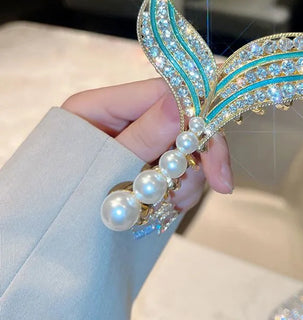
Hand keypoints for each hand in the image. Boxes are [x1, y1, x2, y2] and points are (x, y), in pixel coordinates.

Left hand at [62, 78, 232, 210]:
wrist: (52, 241)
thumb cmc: (63, 199)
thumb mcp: (104, 166)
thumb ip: (144, 136)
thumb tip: (181, 103)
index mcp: (103, 106)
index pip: (163, 91)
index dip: (195, 113)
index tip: (215, 144)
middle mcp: (126, 120)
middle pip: (182, 120)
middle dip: (199, 154)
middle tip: (220, 183)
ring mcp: (141, 143)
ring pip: (186, 149)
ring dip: (189, 177)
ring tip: (174, 204)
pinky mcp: (149, 165)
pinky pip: (180, 170)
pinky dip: (182, 189)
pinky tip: (171, 205)